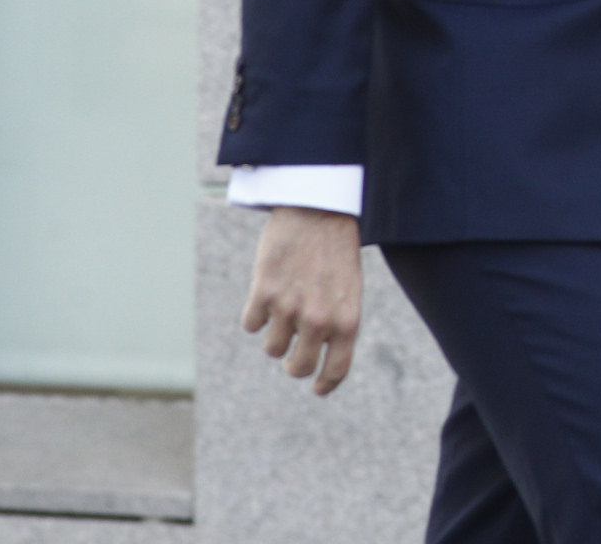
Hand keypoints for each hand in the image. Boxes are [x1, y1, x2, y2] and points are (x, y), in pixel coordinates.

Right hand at [239, 206, 362, 394]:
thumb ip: (336, 323)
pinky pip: (251, 324)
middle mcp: (320, 320)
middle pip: (298, 368)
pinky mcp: (263, 294)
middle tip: (292, 356)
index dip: (325, 384)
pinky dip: (256, 314)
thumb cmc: (337, 251)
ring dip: (275, 334)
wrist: (319, 211)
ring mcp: (290, 308)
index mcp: (348, 319)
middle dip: (294, 365)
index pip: (336, 369)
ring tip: (284, 308)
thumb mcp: (349, 289)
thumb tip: (317, 357)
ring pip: (272, 348)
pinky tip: (267, 293)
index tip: (317, 389)